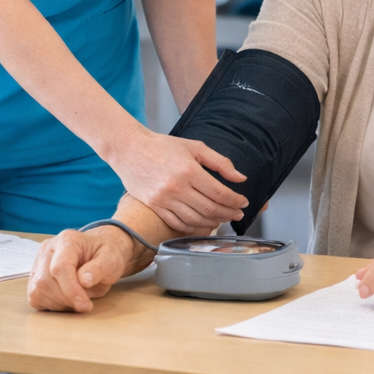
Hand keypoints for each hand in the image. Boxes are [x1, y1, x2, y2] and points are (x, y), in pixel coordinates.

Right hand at [27, 226, 137, 312]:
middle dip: (66, 299)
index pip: (60, 267)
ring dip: (59, 303)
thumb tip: (84, 281)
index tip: (85, 305)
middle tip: (85, 304)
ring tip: (78, 298)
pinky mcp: (35, 277)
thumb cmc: (105, 254)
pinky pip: (35, 298)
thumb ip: (99, 269)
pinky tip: (67, 299)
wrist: (99, 252)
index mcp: (68, 240)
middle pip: (45, 281)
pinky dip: (51, 304)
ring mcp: (38, 263)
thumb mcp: (111, 259)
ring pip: (37, 291)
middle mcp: (48, 249)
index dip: (71, 290)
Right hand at [103, 123, 247, 232]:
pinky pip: (178, 224)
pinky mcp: (154, 207)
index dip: (235, 200)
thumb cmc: (163, 146)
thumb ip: (220, 162)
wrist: (130, 149)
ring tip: (224, 219)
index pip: (219, 193)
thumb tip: (241, 178)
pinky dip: (194, 227)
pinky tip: (203, 224)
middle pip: (210, 209)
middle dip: (229, 213)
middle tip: (238, 213)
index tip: (244, 201)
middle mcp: (176, 188)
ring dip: (214, 222)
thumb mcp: (195, 147)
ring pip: (195, 220)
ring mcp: (163, 200)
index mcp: (189, 171)